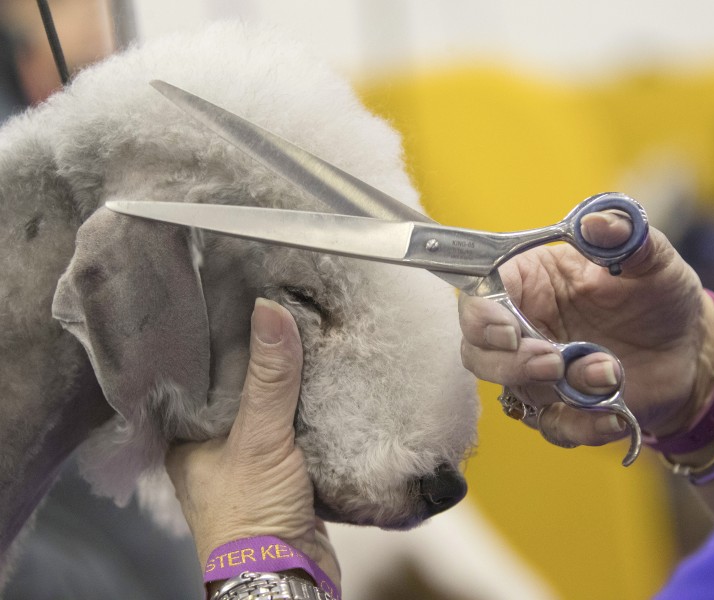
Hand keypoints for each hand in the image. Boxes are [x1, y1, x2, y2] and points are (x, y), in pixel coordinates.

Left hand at [166, 298, 339, 589]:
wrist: (288, 578)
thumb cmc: (250, 517)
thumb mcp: (257, 439)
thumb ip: (268, 379)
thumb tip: (269, 310)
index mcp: (188, 437)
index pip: (199, 373)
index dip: (219, 338)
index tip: (238, 299)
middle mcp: (216, 445)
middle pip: (241, 387)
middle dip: (262, 355)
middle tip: (279, 308)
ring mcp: (253, 458)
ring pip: (272, 407)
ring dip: (290, 381)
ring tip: (306, 332)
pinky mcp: (288, 471)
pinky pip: (298, 428)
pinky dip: (311, 408)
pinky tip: (327, 379)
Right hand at [459, 211, 713, 448]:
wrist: (690, 347)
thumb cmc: (659, 294)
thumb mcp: (652, 259)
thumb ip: (625, 237)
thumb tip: (596, 222)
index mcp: (530, 282)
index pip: (479, 296)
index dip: (480, 317)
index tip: (508, 330)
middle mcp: (524, 327)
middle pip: (478, 353)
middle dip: (510, 363)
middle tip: (554, 361)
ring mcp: (539, 372)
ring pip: (514, 392)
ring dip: (558, 392)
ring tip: (610, 375)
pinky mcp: (562, 408)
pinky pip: (553, 427)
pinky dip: (581, 427)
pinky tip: (614, 416)